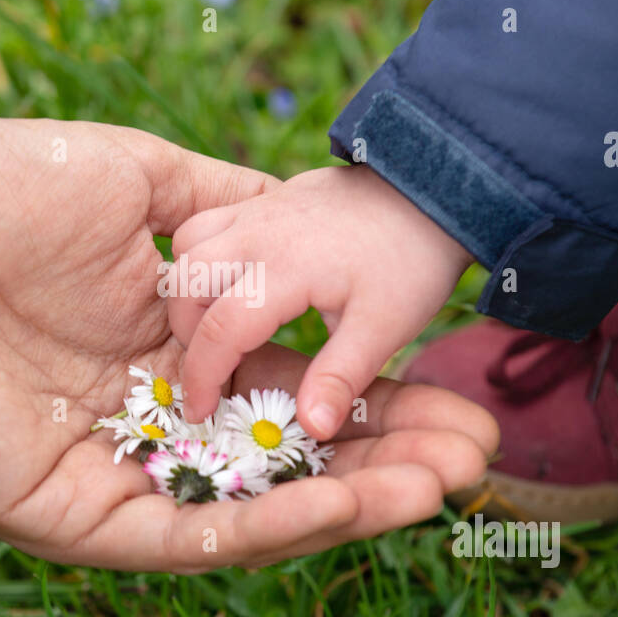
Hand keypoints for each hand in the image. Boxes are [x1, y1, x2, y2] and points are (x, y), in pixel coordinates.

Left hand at [0, 97, 496, 569]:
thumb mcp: (145, 186)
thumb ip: (231, 212)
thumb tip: (305, 208)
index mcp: (169, 354)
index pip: (293, 397)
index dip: (378, 403)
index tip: (459, 398)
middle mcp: (149, 422)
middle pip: (286, 464)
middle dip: (384, 463)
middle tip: (479, 457)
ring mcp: (109, 473)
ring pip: (246, 512)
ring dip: (347, 504)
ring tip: (438, 487)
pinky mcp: (65, 510)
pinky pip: (177, 534)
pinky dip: (261, 526)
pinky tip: (338, 504)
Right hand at [168, 164, 474, 440]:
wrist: (432, 187)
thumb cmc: (412, 261)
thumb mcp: (385, 327)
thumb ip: (342, 378)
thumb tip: (310, 429)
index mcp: (285, 268)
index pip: (220, 329)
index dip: (203, 377)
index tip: (202, 412)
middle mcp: (257, 232)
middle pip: (185, 285)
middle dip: (188, 335)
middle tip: (215, 369)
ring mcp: (255, 211)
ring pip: (187, 251)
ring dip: (189, 294)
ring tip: (219, 329)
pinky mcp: (260, 200)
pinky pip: (204, 225)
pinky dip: (200, 260)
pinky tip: (230, 287)